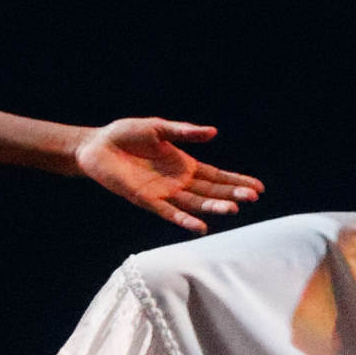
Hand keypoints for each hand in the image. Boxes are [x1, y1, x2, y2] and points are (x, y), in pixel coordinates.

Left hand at [74, 116, 261, 234]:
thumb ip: (184, 132)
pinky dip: (184, 219)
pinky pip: (168, 212)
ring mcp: (163, 193)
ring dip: (213, 207)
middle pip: (211, 191)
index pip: (217, 176)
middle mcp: (178, 182)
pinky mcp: (146, 200)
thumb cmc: (126, 135)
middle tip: (253, 198)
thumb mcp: (158, 129)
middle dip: (232, 194)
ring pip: (194, 203)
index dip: (237, 181)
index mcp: (184, 165)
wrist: (96, 145)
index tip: (259, 188)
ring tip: (233, 209)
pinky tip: (200, 225)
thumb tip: (213, 132)